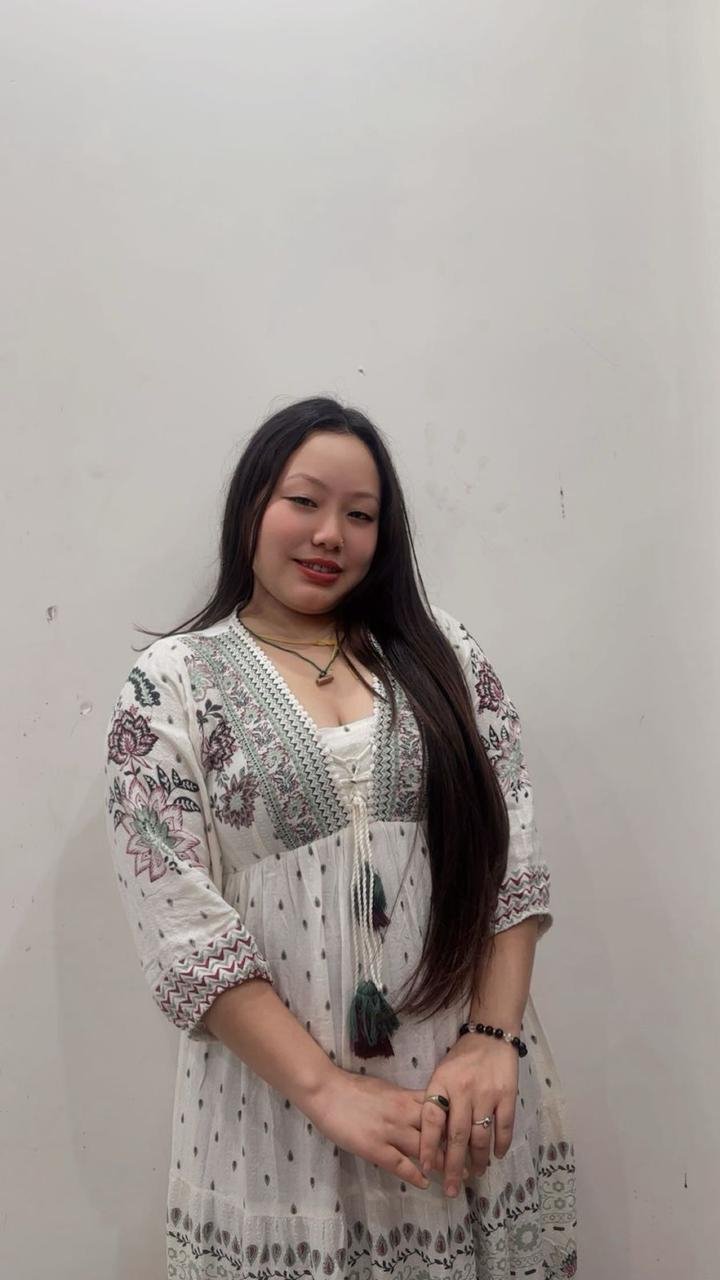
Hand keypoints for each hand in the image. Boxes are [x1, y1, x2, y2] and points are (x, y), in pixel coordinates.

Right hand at [303, 1068, 471, 1190]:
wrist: (326, 1090)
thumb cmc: (354, 1088)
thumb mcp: (386, 1088)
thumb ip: (406, 1099)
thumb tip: (425, 1106)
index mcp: (405, 1096)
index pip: (440, 1109)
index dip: (458, 1122)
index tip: (475, 1133)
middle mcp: (403, 1113)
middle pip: (438, 1131)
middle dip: (457, 1147)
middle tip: (474, 1161)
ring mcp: (389, 1131)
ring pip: (424, 1148)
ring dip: (442, 1164)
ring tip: (457, 1178)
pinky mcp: (374, 1147)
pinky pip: (400, 1163)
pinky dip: (415, 1174)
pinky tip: (426, 1183)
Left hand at [419, 1034, 518, 1196]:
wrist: (491, 1036)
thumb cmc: (461, 1059)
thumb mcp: (441, 1075)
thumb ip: (438, 1103)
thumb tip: (433, 1141)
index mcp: (442, 1084)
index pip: (432, 1120)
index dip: (429, 1147)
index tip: (427, 1170)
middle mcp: (463, 1090)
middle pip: (458, 1136)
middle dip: (454, 1166)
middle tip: (452, 1189)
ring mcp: (487, 1094)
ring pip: (481, 1136)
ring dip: (478, 1159)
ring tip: (475, 1173)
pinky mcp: (507, 1095)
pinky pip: (504, 1127)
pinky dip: (501, 1144)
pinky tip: (496, 1156)